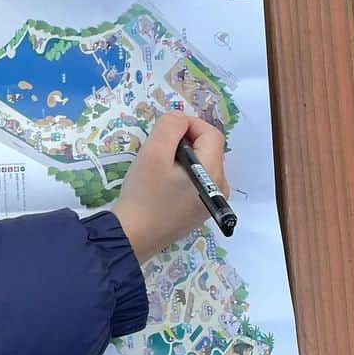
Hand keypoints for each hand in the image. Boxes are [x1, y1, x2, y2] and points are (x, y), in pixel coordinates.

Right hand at [112, 113, 228, 263]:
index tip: (164, 130)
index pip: (211, 133)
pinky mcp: (199, 211)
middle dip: (185, 141)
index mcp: (213, 171)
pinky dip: (182, 174)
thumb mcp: (153, 153)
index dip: (189, 124)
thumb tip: (180, 119)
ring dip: (182, 157)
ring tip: (158, 168)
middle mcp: (220, 187)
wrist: (133, 236)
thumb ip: (170, 127)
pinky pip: (197, 181)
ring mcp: (210, 201)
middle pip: (208, 149)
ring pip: (202, 165)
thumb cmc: (144, 194)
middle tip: (157, 149)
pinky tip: (161, 184)